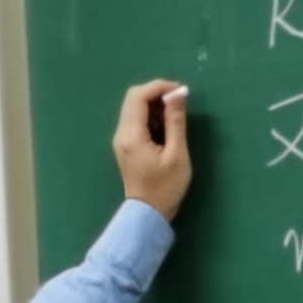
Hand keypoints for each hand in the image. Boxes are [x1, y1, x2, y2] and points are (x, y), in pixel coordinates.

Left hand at [111, 79, 192, 223]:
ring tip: (175, 115)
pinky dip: (151, 116)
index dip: (159, 87)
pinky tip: (166, 126)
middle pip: (133, 98)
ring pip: (134, 108)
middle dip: (156, 93)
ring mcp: (122, 139)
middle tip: (179, 102)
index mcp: (131, 135)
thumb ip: (176, 122)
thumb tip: (177, 94)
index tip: (181, 92)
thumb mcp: (177, 154)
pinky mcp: (127, 145)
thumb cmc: (165, 188)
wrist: (148, 215)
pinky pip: (136, 120)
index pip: (138, 96)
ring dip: (154, 104)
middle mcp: (121, 133)